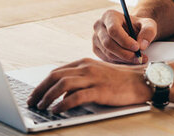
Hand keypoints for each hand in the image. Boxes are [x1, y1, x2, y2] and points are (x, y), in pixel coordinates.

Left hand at [26, 58, 150, 112]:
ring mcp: (93, 78)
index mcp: (84, 63)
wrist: (141, 80)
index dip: (43, 83)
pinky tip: (58, 110)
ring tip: (42, 107)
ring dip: (48, 96)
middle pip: (56, 76)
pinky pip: (76, 96)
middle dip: (40, 90)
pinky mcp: (100, 90)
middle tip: (32, 102)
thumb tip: (63, 94)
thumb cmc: (120, 79)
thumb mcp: (97, 75)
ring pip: (63, 84)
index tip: (35, 94)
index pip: (57, 71)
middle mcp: (86, 68)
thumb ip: (80, 81)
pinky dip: (63, 104)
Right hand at [92, 9, 156, 63]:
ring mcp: (95, 38)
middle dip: (125, 53)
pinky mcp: (96, 49)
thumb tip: (142, 45)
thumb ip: (148, 32)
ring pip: (108, 53)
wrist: (132, 31)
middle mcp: (99, 26)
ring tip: (138, 59)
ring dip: (124, 59)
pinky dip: (119, 62)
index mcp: (109, 15)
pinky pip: (106, 59)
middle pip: (108, 43)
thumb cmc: (139, 26)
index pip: (113, 30)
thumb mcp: (148, 24)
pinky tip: (130, 60)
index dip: (125, 41)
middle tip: (139, 57)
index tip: (137, 47)